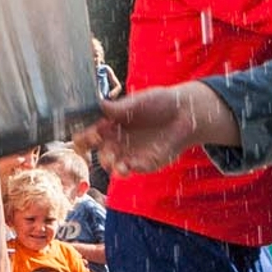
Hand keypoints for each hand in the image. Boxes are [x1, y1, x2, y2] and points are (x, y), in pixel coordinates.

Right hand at [91, 84, 230, 175]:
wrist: (186, 114)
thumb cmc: (161, 103)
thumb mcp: (139, 101)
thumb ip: (120, 107)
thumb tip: (100, 105)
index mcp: (111, 124)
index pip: (90, 133)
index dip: (86, 136)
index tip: (90, 134)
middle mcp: (117, 140)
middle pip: (99, 152)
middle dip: (98, 151)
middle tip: (102, 152)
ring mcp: (130, 153)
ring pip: (112, 164)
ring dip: (111, 165)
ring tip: (114, 163)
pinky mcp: (144, 163)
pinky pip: (132, 170)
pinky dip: (128, 170)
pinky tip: (128, 166)